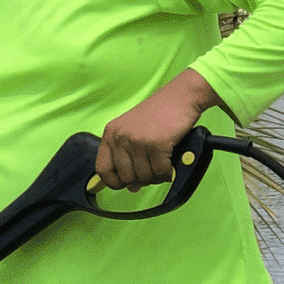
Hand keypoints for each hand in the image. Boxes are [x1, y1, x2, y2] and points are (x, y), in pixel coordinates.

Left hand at [94, 68, 222, 191]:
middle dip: (141, 179)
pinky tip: (170, 165)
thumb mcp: (134, 131)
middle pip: (126, 177)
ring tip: (162, 165)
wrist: (180, 97)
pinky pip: (160, 172)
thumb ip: (128, 158)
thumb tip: (132, 187)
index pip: (102, 169)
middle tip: (152, 170)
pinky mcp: (156, 144)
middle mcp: (121, 137)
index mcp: (111, 134)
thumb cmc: (159, 114)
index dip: (113, 182)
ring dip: (156, 176)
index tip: (125, 183)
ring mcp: (138, 141)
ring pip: (144, 177)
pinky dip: (167, 173)